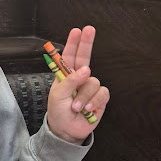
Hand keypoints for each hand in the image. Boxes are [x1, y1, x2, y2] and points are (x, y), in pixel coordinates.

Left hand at [47, 26, 109, 144]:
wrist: (67, 130)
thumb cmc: (59, 112)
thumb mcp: (58, 96)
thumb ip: (70, 81)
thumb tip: (85, 69)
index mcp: (66, 76)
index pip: (69, 56)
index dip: (73, 43)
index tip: (77, 30)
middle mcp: (79, 78)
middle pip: (85, 57)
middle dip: (87, 43)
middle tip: (89, 29)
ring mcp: (90, 87)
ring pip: (93, 82)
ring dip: (84, 96)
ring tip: (76, 107)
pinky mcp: (100, 98)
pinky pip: (102, 93)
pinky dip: (94, 101)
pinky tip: (87, 109)